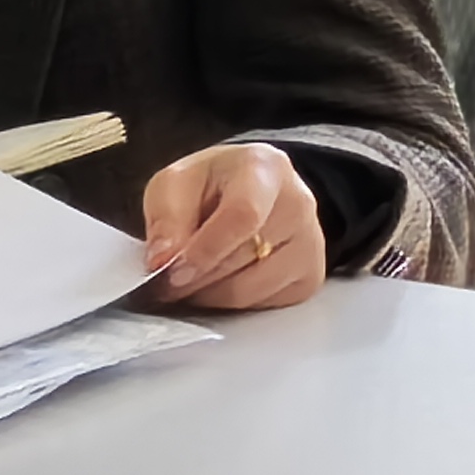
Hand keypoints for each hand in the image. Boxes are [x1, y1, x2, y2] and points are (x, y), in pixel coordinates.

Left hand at [138, 143, 325, 310]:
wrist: (248, 191)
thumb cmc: (210, 186)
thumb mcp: (174, 184)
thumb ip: (165, 217)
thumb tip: (163, 260)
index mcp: (265, 169)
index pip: (244, 215)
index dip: (204, 250)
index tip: (169, 270)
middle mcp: (299, 203)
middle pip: (243, 258)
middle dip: (196, 277)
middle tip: (167, 280)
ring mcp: (311, 242)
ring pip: (250, 290)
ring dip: (210, 294)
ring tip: (194, 278)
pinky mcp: (310, 275)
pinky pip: (262, 305)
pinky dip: (232, 304)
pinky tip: (223, 281)